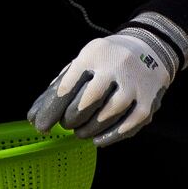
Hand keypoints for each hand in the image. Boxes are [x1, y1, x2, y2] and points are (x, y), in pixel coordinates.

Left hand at [28, 22, 185, 147]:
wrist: (151, 48)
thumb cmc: (107, 60)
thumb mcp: (84, 60)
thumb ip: (62, 84)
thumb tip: (36, 115)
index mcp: (94, 54)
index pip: (67, 86)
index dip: (51, 110)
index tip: (41, 125)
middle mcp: (116, 66)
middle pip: (87, 101)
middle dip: (71, 118)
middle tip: (66, 124)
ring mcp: (135, 84)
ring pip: (108, 115)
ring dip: (89, 130)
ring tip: (80, 132)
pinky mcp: (149, 101)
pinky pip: (128, 126)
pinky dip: (109, 136)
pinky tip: (98, 140)